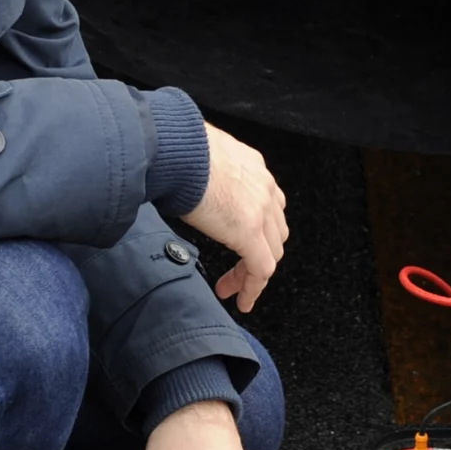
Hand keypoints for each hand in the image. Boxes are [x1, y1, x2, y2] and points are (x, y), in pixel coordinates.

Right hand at [176, 123, 286, 311]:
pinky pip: (261, 269)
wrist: (176, 150)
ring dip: (253, 272)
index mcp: (253, 167)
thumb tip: (184, 179)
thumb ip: (204, 173)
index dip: (257, 229)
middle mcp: (264, 186)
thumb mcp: (199, 158)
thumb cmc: (177, 149)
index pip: (267, 204)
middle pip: (274, 231)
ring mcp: (261, 209)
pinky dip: (252, 287)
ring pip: (271, 252)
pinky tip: (241, 300)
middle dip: (258, 253)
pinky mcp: (250, 231)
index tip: (240, 244)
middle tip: (237, 271)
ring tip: (233, 288)